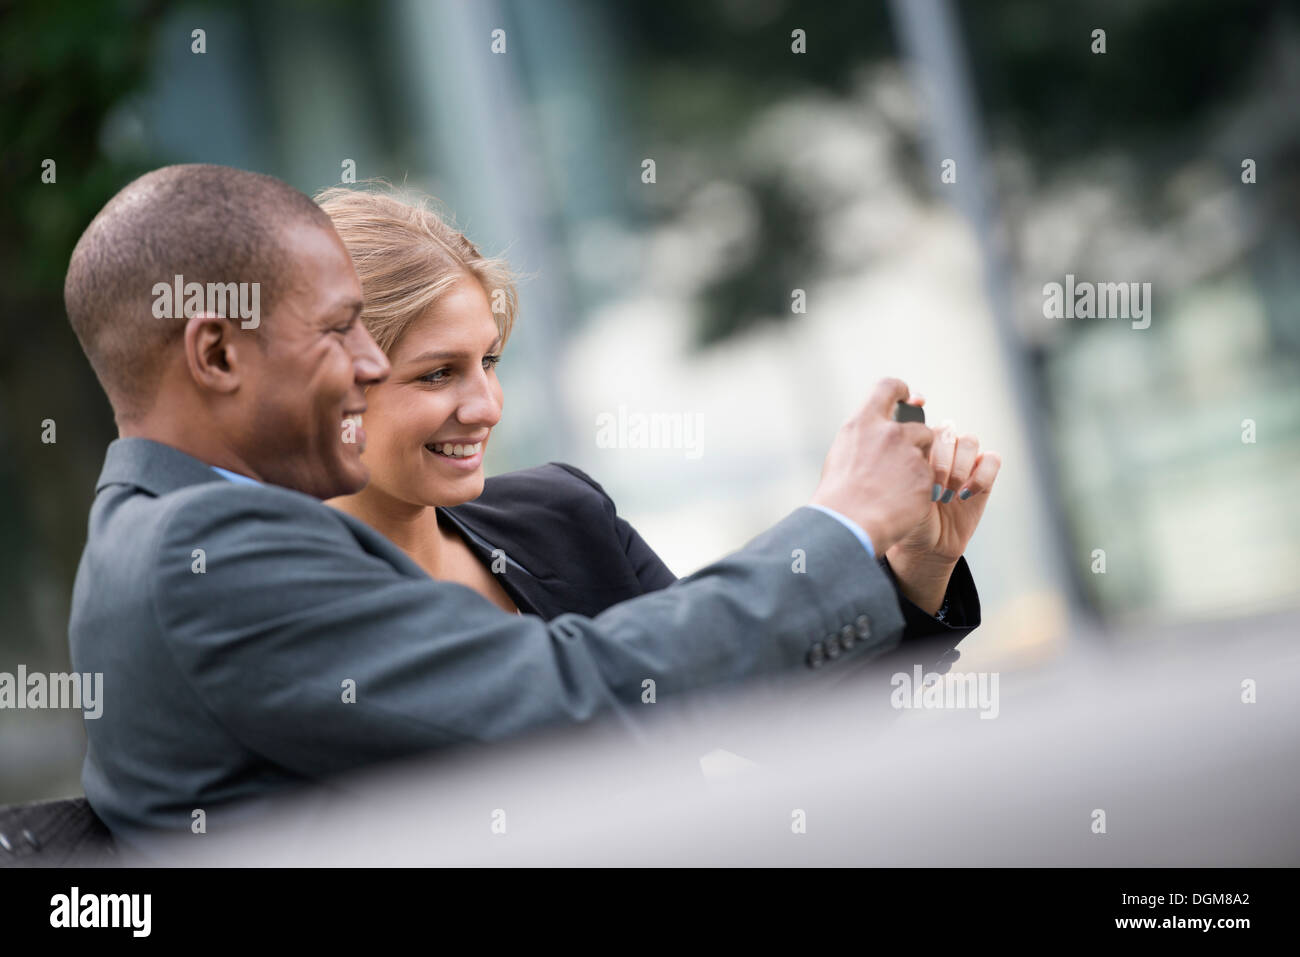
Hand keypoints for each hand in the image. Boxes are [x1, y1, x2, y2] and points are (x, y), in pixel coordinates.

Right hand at [809, 378, 934, 554]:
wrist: (847, 526)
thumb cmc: (837, 496)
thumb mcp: (841, 454)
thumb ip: (863, 437)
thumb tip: (876, 432)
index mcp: (863, 422)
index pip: (888, 387)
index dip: (902, 391)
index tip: (910, 398)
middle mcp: (890, 433)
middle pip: (919, 428)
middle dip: (916, 445)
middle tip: (900, 467)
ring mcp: (910, 455)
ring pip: (927, 456)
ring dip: (917, 469)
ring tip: (894, 491)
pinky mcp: (925, 478)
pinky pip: (930, 480)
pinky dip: (920, 491)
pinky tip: (900, 504)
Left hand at [887, 404, 1001, 565]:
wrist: (926, 544)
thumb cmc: (907, 517)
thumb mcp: (899, 493)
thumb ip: (905, 467)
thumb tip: (907, 444)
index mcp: (917, 447)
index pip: (924, 428)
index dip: (923, 445)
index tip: (917, 470)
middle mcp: (941, 449)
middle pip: (948, 431)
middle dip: (941, 461)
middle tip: (934, 490)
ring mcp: (963, 461)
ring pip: (970, 441)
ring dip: (959, 468)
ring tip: (949, 494)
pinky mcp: (983, 476)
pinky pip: (992, 459)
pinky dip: (981, 476)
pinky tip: (966, 495)